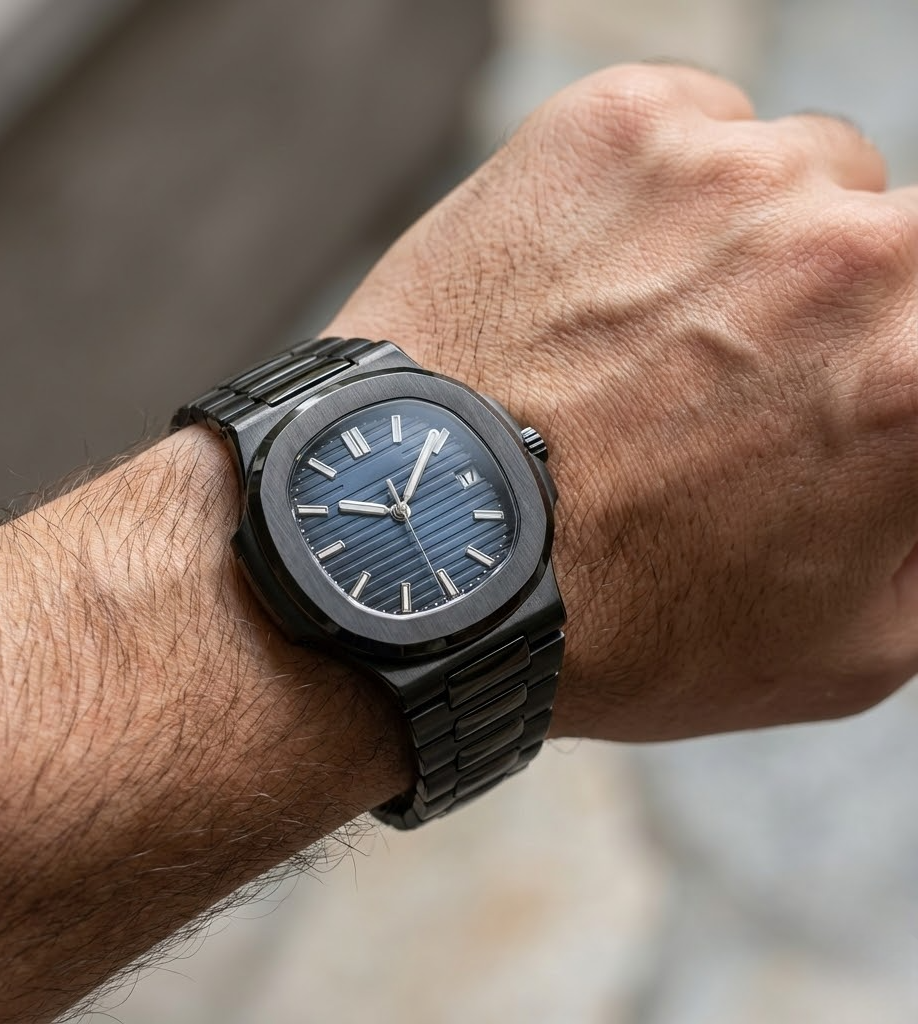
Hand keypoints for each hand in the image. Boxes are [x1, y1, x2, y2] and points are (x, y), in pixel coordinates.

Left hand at [326, 63, 917, 740]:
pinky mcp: (612, 127)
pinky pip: (694, 128)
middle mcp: (842, 249)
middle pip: (895, 237)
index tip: (853, 383)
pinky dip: (665, 193)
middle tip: (745, 382)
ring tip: (651, 340)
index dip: (900, 359)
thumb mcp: (848, 647)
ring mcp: (721, 171)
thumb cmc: (621, 620)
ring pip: (794, 172)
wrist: (426, 549)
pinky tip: (600, 284)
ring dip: (750, 243)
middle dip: (843, 303)